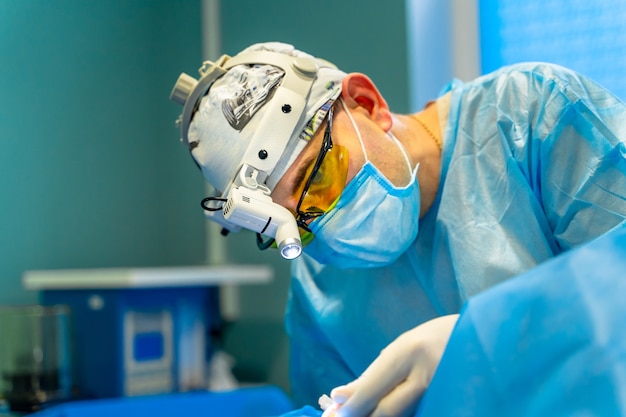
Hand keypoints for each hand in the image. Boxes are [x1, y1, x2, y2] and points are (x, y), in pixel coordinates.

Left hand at [329, 314, 458, 416]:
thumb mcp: (401, 346)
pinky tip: (380, 412)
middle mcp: (425, 375)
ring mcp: (440, 393)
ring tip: (360, 413)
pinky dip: (397, 416)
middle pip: (386, 410)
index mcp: (409, 352)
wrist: (480, 335)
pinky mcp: (449, 403)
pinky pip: (417, 413)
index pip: (373, 388)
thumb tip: (344, 396)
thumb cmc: (433, 337)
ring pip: (401, 416)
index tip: (334, 410)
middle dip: (361, 416)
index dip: (351, 405)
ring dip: (376, 416)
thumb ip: (375, 373)